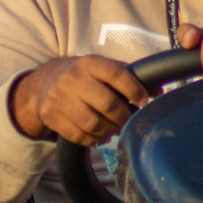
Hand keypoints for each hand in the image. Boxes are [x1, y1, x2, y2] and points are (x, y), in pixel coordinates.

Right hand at [10, 55, 148, 145]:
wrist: (43, 84)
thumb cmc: (83, 77)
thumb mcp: (101, 69)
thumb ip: (128, 77)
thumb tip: (159, 90)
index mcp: (89, 63)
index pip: (116, 74)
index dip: (134, 89)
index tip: (143, 102)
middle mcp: (73, 79)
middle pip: (107, 104)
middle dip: (123, 116)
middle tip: (128, 120)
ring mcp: (60, 98)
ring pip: (93, 124)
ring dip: (110, 130)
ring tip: (114, 128)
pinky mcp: (51, 116)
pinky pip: (79, 136)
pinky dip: (94, 139)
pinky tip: (99, 135)